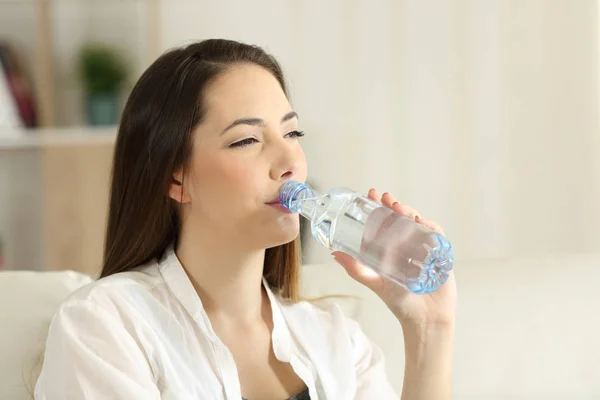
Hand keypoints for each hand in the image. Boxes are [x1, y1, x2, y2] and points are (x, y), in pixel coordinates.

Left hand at [332, 189, 456, 330]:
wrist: (424, 320)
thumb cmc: (400, 302)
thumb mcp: (375, 282)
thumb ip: (356, 269)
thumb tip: (334, 253)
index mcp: (394, 248)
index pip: (386, 222)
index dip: (379, 207)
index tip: (371, 195)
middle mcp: (410, 245)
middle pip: (403, 218)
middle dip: (395, 204)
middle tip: (386, 198)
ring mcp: (426, 248)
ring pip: (419, 222)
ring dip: (410, 212)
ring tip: (400, 208)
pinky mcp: (442, 254)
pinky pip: (438, 235)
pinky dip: (431, 226)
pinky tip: (421, 222)